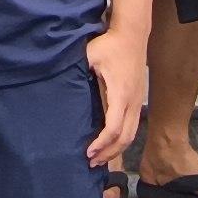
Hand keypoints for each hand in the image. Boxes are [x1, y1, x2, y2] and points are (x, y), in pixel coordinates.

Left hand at [83, 29, 146, 170]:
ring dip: (117, 149)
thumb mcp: (90, 55)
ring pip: (132, 135)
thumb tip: (59, 83)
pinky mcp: (138, 100)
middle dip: (109, 153)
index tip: (88, 152)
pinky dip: (123, 140)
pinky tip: (111, 144)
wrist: (133, 35)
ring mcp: (137, 101)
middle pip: (125, 138)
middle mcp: (132, 101)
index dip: (101, 143)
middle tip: (91, 163)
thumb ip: (77, 70)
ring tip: (100, 159)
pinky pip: (133, 127)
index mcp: (120, 93)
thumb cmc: (109, 45)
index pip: (113, 128)